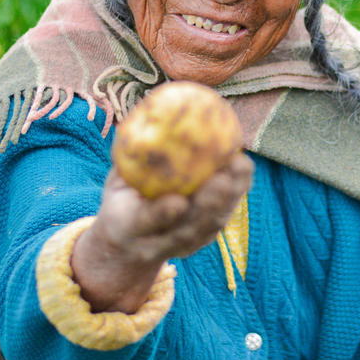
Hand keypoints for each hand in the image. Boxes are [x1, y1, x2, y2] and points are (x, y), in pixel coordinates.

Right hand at [71, 152, 253, 312]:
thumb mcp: (116, 180)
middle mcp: (155, 243)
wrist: (127, 243)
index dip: (161, 214)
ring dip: (229, 198)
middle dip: (208, 206)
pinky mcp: (201, 240)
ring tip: (241, 167)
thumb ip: (127, 156)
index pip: (144, 222)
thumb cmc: (123, 198)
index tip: (177, 202)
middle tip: (223, 179)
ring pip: (209, 226)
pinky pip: (221, 218)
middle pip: (187, 230)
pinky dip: (235, 194)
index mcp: (126, 226)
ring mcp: (181, 246)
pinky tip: (244, 169)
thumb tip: (145, 113)